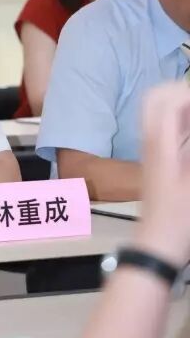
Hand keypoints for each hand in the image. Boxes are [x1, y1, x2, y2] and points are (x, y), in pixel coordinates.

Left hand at [134, 82, 189, 268]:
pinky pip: (165, 128)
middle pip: (156, 98)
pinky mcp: (157, 159)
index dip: (188, 93)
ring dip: (181, 105)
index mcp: (159, 142)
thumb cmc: (178, 217)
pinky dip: (181, 121)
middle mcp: (151, 140)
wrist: (157, 245)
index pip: (167, 99)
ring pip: (159, 111)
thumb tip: (189, 120)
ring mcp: (152, 148)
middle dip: (181, 92)